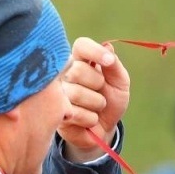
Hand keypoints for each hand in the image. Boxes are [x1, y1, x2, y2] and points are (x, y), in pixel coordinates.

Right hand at [59, 37, 130, 161]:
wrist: (105, 128)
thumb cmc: (110, 100)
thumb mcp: (119, 82)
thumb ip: (114, 65)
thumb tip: (108, 49)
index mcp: (80, 60)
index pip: (81, 46)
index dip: (94, 51)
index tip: (108, 61)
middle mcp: (64, 73)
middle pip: (78, 70)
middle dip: (97, 84)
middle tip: (100, 91)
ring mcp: (57, 93)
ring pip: (76, 93)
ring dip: (96, 104)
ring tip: (95, 107)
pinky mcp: (55, 113)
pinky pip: (75, 113)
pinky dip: (90, 118)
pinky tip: (89, 120)